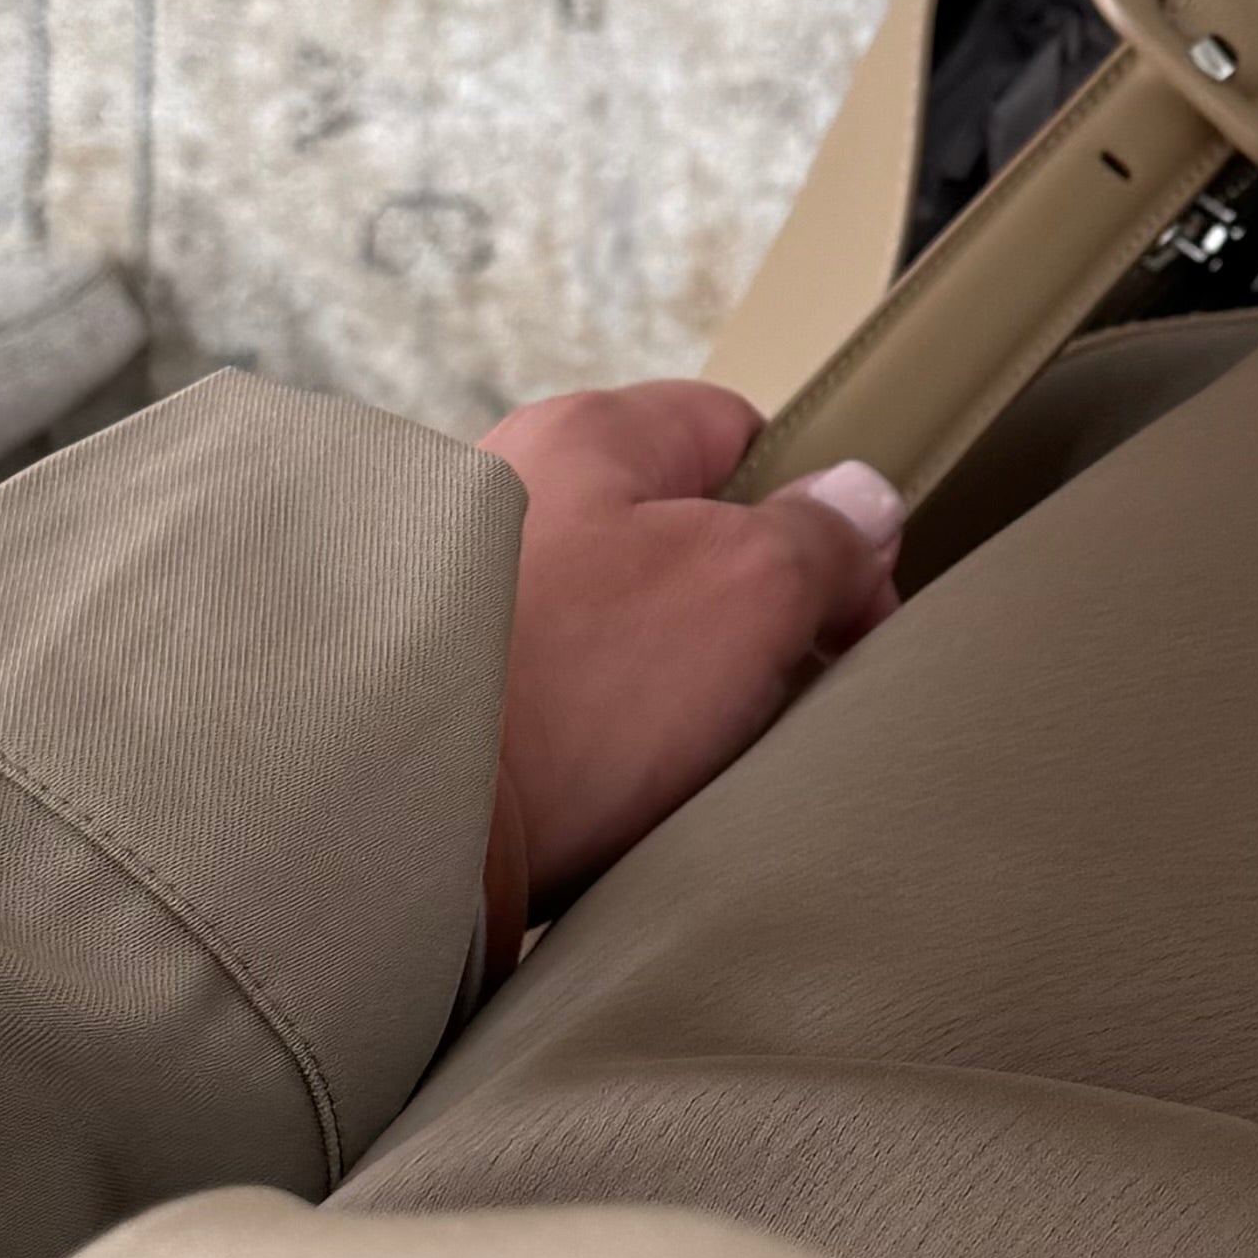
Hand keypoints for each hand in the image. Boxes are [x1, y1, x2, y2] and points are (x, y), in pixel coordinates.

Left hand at [475, 382, 900, 946]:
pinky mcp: (444, 702)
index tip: (851, 599)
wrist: (396, 826)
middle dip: (747, 618)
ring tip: (699, 762)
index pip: (737, 431)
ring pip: (624, 632)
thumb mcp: (748, 587)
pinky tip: (623, 798)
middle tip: (787, 694)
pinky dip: (605, 751)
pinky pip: (565, 710)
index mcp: (585, 437)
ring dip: (677, 696)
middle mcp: (510, 499)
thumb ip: (822, 538)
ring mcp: (471, 602)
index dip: (815, 511)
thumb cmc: (567, 689)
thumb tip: (861, 510)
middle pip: (681, 539)